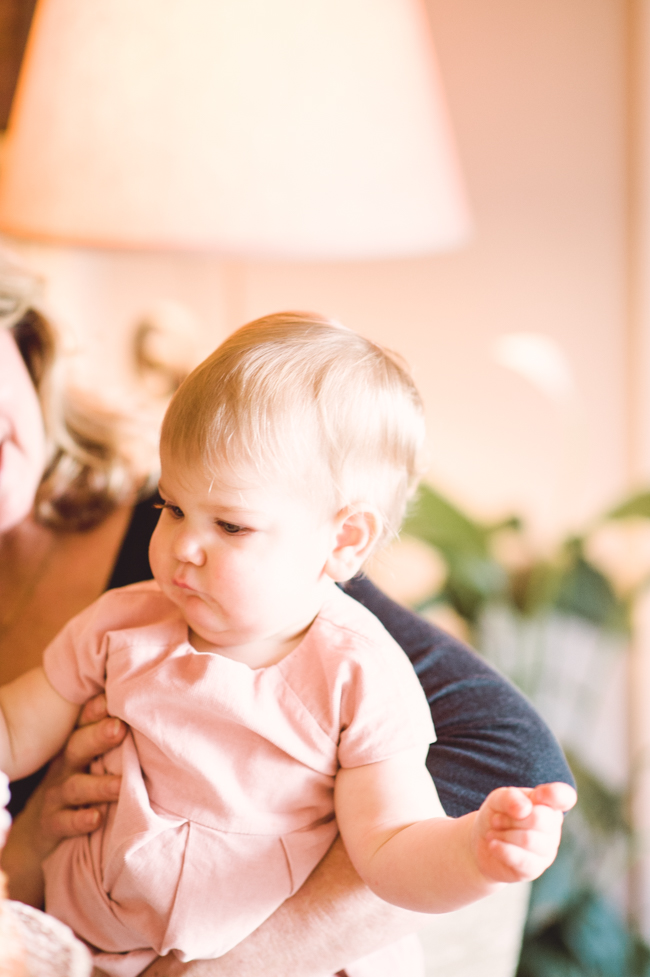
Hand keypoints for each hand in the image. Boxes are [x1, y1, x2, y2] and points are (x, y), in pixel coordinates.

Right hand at [1, 693, 125, 904]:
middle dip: (98, 736)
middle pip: (78, 746)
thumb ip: (113, 739)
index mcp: (77, 746)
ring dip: (99, 785)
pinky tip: (96, 818)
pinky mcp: (52, 823)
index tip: (111, 698)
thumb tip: (150, 712)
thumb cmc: (79, 784)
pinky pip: (64, 822)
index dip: (96, 710)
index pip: (84, 723)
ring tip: (120, 784)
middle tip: (119, 728)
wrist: (39, 829)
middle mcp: (65, 766)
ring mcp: (57, 795)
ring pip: (76, 786)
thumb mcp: (91, 759)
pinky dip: (79, 821)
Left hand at [472, 781, 576, 883]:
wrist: (482, 844)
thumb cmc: (497, 816)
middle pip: (540, 818)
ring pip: (528, 840)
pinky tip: (492, 845)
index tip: (538, 795)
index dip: (555, 794)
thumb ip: (510, 797)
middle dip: (511, 818)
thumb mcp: (497, 800)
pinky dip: (502, 849)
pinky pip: (522, 860)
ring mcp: (547, 850)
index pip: (564, 797)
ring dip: (503, 834)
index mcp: (548, 804)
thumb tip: (525, 809)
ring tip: (493, 833)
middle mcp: (553, 827)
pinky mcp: (535, 869)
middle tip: (496, 820)